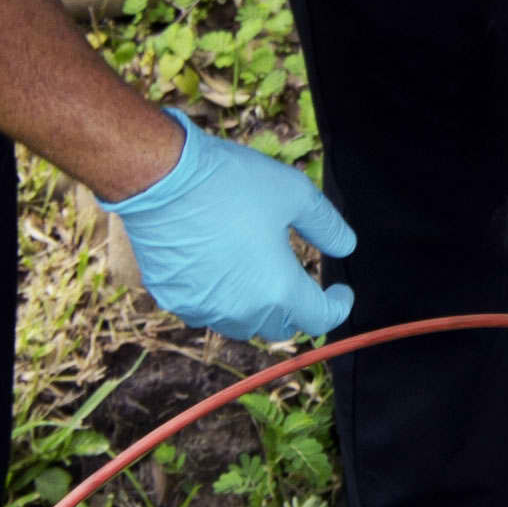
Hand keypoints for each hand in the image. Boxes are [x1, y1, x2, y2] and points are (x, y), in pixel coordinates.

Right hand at [111, 113, 355, 343]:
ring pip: (241, 325)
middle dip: (296, 309)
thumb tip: (346, 246)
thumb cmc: (231, 183)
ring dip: (256, 309)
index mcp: (278, 290)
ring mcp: (203, 309)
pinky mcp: (173, 299)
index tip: (340, 292)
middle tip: (299, 282)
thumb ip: (327, 226)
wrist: (161, 178)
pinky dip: (219, 300)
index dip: (337, 306)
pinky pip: (205, 312)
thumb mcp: (294, 194)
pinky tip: (218, 271)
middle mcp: (242, 311)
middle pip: (280, 327)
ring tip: (258, 277)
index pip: (319, 318)